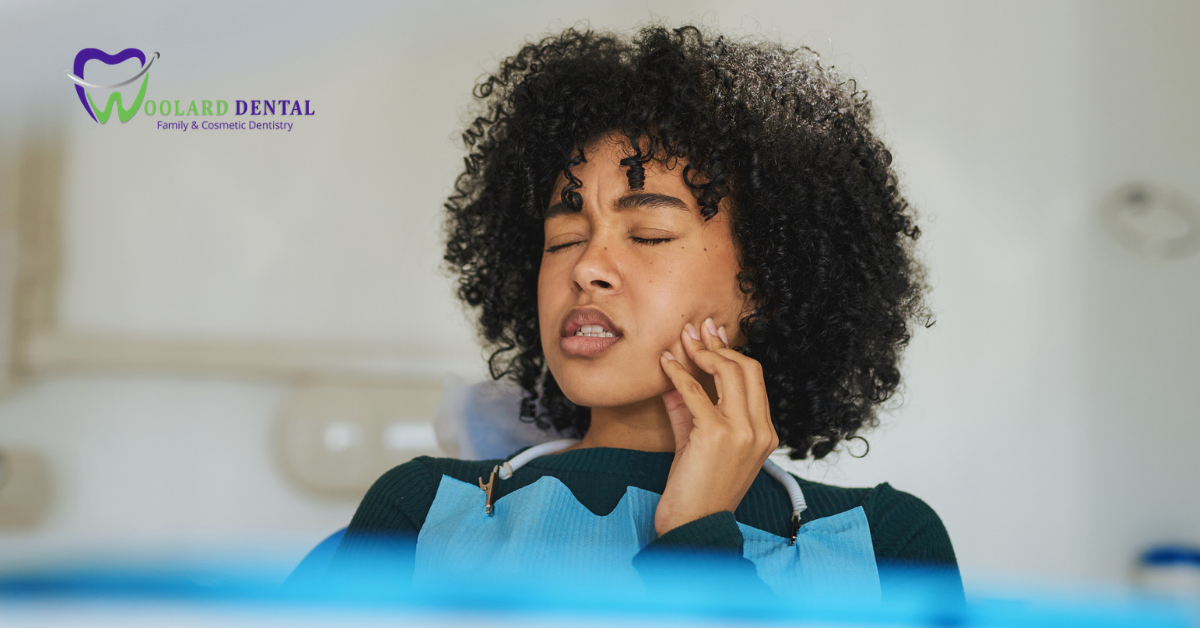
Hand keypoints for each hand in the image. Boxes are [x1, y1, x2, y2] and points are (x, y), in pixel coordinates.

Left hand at [654, 317, 778, 536]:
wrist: (692, 525)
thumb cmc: (695, 488)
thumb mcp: (697, 441)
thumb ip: (690, 407)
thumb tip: (674, 372)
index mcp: (765, 433)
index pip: (755, 380)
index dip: (732, 354)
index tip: (712, 337)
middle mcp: (760, 430)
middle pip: (748, 369)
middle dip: (720, 345)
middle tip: (697, 329)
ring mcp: (743, 432)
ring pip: (730, 372)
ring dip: (702, 351)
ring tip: (682, 339)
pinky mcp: (717, 434)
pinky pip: (696, 391)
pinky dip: (678, 373)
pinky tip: (664, 363)